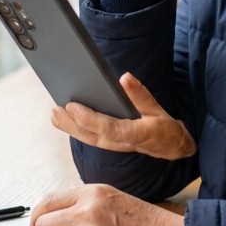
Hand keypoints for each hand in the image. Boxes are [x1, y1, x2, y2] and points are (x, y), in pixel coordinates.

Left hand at [50, 71, 196, 159]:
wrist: (171, 148)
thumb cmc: (165, 128)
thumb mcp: (158, 109)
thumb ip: (140, 95)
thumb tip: (124, 77)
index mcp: (136, 134)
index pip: (108, 128)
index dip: (88, 118)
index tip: (72, 106)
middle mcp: (122, 143)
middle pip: (92, 136)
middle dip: (71, 124)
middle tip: (55, 110)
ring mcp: (115, 146)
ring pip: (88, 139)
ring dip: (69, 128)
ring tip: (54, 115)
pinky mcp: (111, 144)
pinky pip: (91, 138)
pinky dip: (76, 129)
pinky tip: (64, 120)